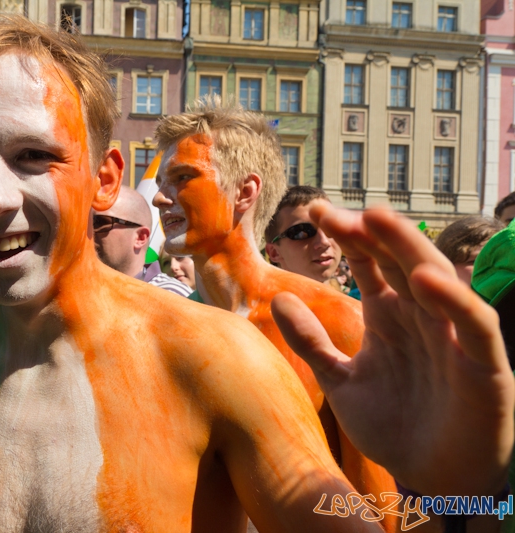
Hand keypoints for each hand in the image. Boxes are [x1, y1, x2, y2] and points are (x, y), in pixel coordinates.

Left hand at [271, 204, 513, 497]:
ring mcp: (453, 337)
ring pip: (436, 279)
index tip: (313, 212)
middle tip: (333, 213)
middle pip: (398, 261)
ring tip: (375, 219)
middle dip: (369, 234)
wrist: (432, 482)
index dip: (346, 237)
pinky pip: (474, 323)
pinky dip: (454, 300)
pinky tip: (423, 280)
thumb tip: (277, 299)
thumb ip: (311, 342)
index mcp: (390, 316)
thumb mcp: (341, 381)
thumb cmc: (392, 427)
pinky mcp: (484, 364)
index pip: (370, 264)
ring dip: (407, 248)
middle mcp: (421, 318)